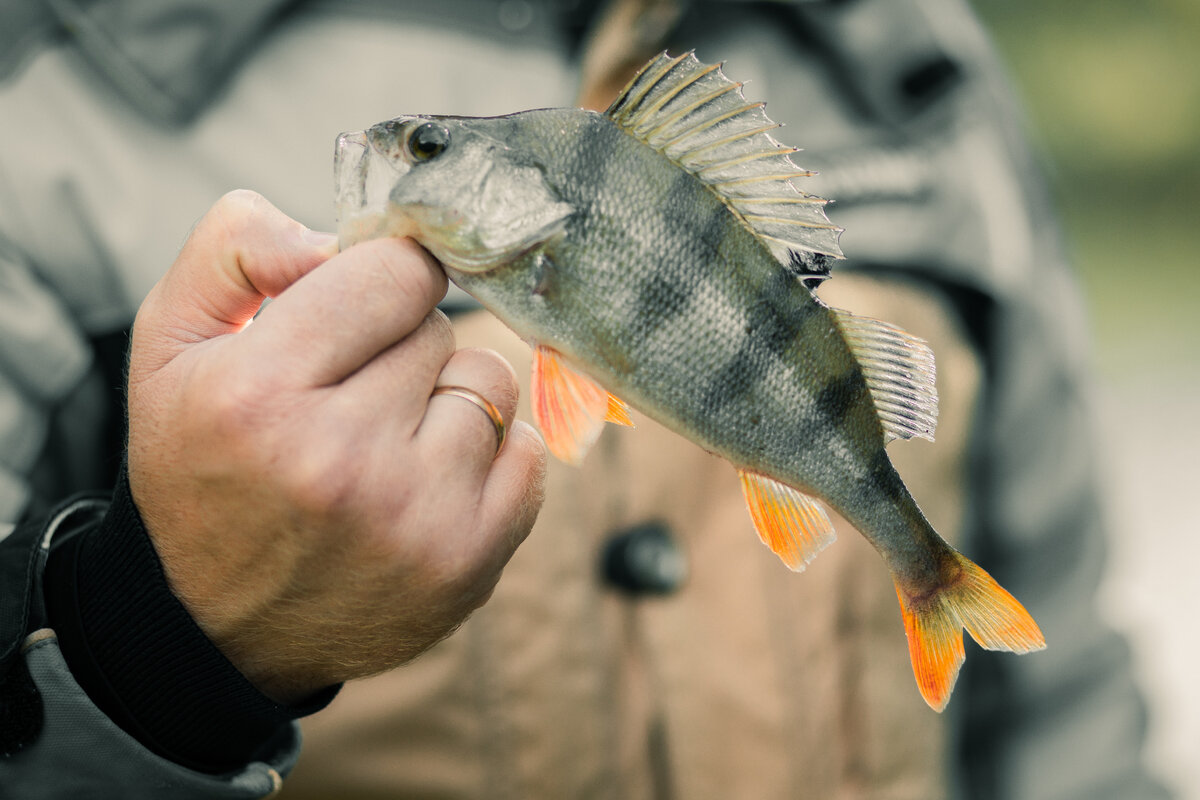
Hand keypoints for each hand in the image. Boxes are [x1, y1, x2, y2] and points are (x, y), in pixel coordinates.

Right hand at [126, 190, 545, 702]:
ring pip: (488, 381)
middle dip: (401, 340)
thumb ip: (236, 250)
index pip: (395, 271)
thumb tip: (334, 232)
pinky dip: (489, 451)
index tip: (362, 304)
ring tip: (388, 437)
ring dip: (447, 395)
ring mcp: (418, 516)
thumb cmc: (205, 472)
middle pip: (440, 325)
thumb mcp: (170, 347)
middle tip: (352, 389)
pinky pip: (527, 450)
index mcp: (262, 395)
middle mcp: (344, 459)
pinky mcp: (472, 559)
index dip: (381, 276)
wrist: (220, 628)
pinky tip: (429, 476)